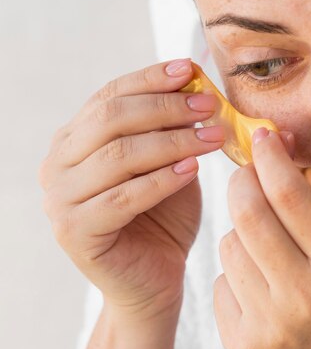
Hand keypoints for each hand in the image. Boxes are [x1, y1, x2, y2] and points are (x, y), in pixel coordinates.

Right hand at [39, 58, 224, 320]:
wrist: (154, 279)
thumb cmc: (165, 216)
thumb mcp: (170, 161)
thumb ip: (172, 127)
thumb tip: (195, 80)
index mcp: (75, 139)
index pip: (110, 94)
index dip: (150, 78)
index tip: (190, 69)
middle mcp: (58, 164)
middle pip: (111, 118)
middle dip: (166, 107)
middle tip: (210, 104)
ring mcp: (60, 199)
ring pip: (119, 155)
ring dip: (173, 140)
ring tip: (214, 136)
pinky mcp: (75, 232)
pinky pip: (124, 197)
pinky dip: (163, 178)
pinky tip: (194, 169)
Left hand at [214, 127, 310, 348]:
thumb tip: (273, 151)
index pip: (290, 196)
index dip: (270, 158)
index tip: (261, 135)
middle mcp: (304, 297)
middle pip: (249, 215)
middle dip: (242, 182)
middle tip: (246, 173)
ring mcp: (270, 327)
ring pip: (229, 246)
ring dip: (239, 232)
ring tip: (265, 247)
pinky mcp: (242, 348)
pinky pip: (220, 283)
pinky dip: (234, 273)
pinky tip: (259, 287)